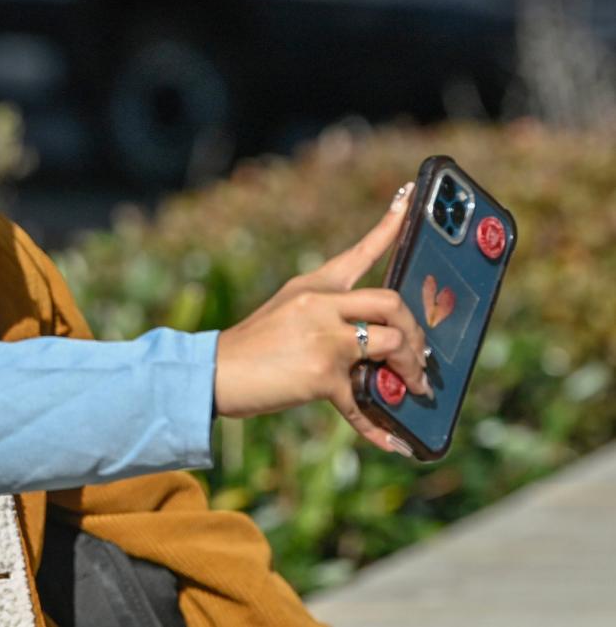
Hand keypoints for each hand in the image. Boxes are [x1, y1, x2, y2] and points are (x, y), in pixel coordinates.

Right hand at [214, 182, 428, 454]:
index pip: (360, 250)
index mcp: (313, 286)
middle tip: (421, 359)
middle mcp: (320, 303)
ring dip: (410, 371)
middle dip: (416, 333)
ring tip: (411, 390)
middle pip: (392, 302)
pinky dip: (380, 427)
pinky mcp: (322, 374)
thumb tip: (383, 353)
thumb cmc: (252, 351)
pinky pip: (364, 401)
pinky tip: (396, 442)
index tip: (412, 192)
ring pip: (392, 344)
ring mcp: (323, 337)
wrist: (211, 374)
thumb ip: (332, 324)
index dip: (391, 223)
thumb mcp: (288, 318)